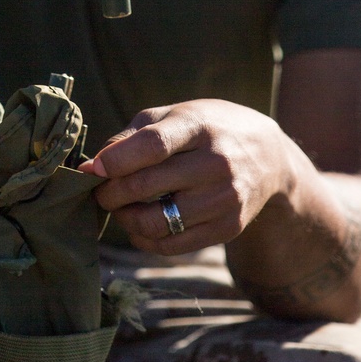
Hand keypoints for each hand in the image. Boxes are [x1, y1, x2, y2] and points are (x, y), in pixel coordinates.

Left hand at [80, 99, 295, 254]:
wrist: (268, 157)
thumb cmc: (205, 130)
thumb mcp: (173, 116)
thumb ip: (131, 138)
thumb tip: (92, 168)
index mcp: (198, 126)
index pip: (153, 145)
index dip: (116, 161)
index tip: (95, 169)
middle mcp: (216, 162)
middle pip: (147, 185)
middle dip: (110, 193)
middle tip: (101, 192)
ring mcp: (225, 198)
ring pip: (156, 222)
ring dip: (125, 219)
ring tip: (121, 208)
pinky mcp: (229, 227)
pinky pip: (172, 245)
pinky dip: (145, 238)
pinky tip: (140, 224)